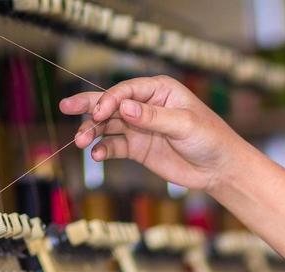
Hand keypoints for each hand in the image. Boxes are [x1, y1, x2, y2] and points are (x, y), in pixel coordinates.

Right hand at [60, 76, 242, 193]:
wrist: (219, 168)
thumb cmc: (209, 139)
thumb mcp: (184, 125)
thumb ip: (154, 117)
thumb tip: (125, 108)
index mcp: (159, 90)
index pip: (126, 90)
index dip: (110, 100)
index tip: (99, 113)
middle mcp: (145, 106)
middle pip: (111, 103)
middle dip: (89, 107)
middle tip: (65, 107)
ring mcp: (139, 127)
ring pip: (108, 125)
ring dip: (92, 132)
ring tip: (80, 142)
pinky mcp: (137, 148)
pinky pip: (114, 146)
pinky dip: (103, 149)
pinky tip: (96, 154)